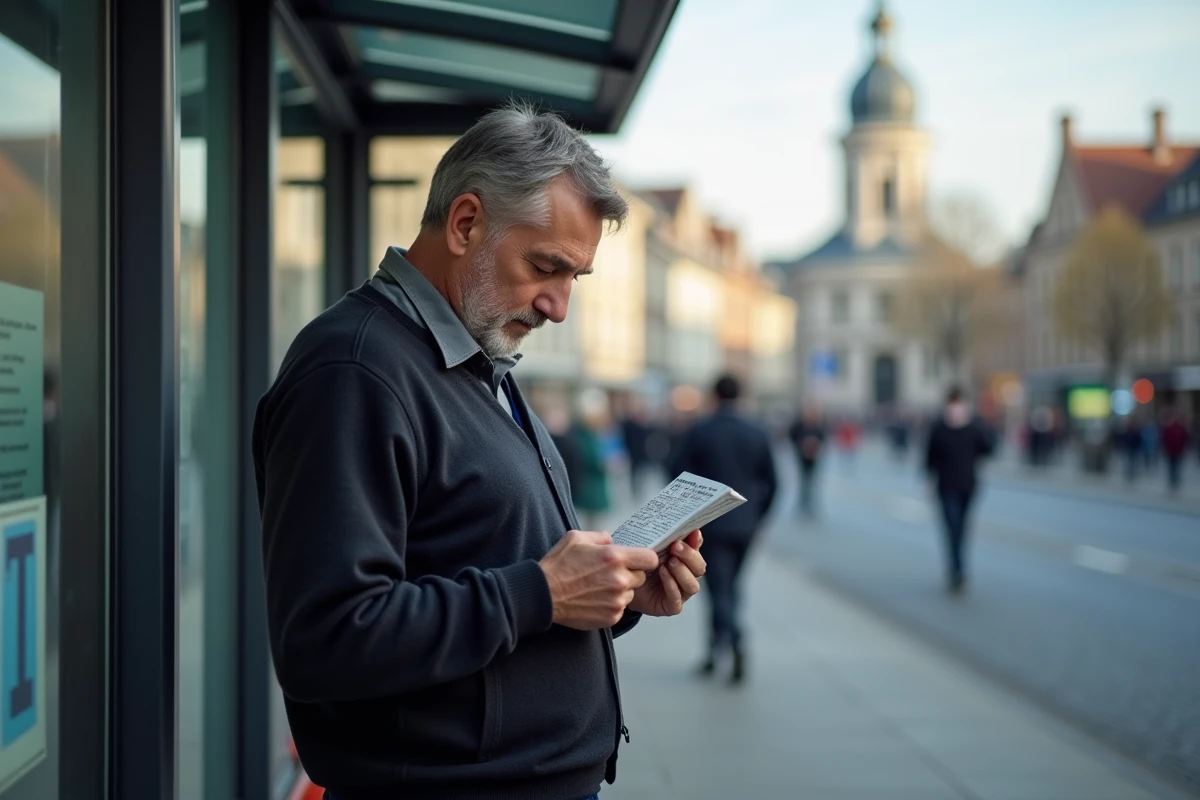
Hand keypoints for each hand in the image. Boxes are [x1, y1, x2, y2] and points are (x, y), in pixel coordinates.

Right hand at [539, 530, 659, 629]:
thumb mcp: (576, 538)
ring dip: (621, 590)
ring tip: (599, 587)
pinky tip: (595, 599)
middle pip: (641, 577)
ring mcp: (616, 600)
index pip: (650, 559)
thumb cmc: (558, 565)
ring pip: (631, 594)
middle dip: (630, 574)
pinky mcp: (612, 617)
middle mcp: (619, 580)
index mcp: (614, 557)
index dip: (645, 559)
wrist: (544, 594)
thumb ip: (601, 537)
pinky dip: (611, 604)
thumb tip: (612, 541)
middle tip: (609, 574)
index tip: (637, 560)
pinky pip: (621, 608)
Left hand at [628, 530, 704, 616]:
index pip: (697, 549)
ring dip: (682, 572)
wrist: (621, 584)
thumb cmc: (636, 563)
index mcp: (684, 558)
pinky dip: (671, 585)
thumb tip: (677, 524)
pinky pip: (677, 598)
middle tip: (676, 547)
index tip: (692, 532)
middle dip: (689, 556)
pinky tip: (663, 574)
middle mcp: (686, 575)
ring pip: (692, 585)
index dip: (696, 541)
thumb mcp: (647, 548)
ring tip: (669, 562)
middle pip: (699, 567)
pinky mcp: (672, 606)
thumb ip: (663, 537)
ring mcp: (681, 592)